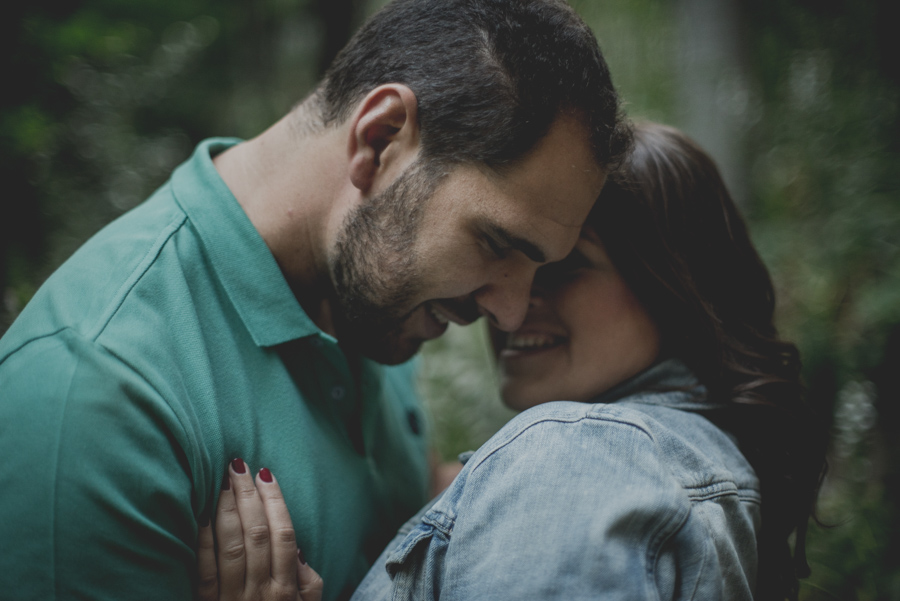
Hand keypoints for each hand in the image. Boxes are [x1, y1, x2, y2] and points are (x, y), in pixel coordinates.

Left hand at [197, 459, 323, 600]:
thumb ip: (308, 583)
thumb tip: (297, 550)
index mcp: (287, 590)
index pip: (284, 535)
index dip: (274, 501)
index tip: (266, 474)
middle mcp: (261, 592)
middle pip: (256, 534)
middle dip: (247, 496)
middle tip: (238, 464)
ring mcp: (232, 600)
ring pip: (230, 547)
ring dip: (226, 510)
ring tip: (223, 481)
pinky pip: (204, 571)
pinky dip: (203, 541)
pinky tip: (203, 516)